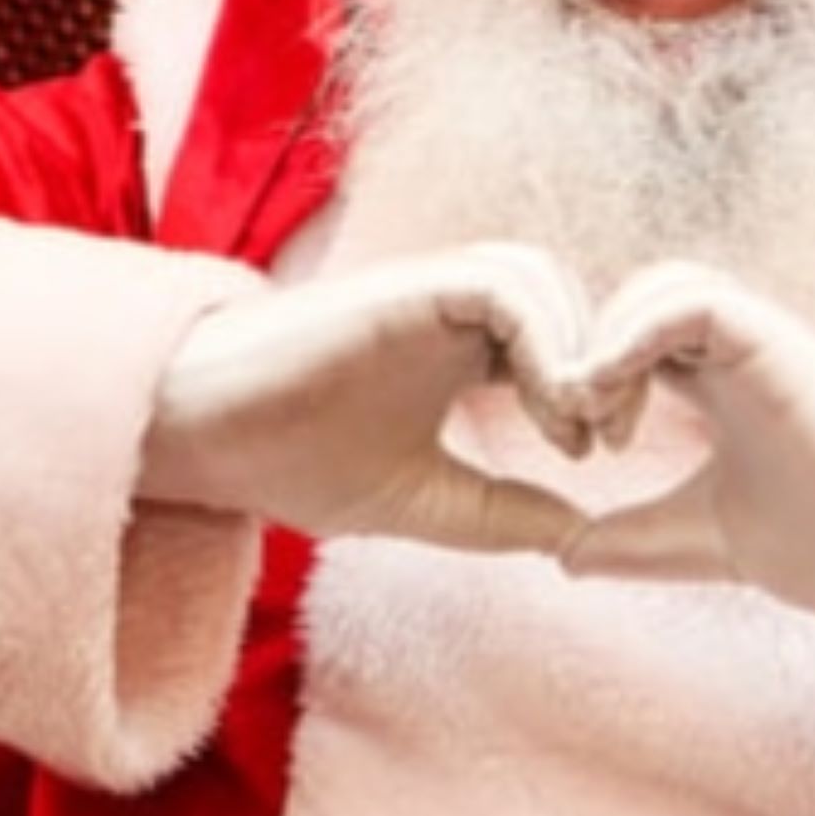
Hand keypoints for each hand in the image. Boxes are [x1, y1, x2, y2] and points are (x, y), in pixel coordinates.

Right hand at [140, 243, 591, 555]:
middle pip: (569, 298)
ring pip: (544, 278)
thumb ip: (499, 513)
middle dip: (606, 364)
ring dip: (578, 351)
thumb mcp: (421, 501)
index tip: (606, 457)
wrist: (205, 433)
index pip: (561, 342)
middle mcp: (453, 312)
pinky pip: (504, 286)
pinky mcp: (409, 287)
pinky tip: (545, 409)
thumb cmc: (291, 457)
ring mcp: (431, 293)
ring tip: (573, 432)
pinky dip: (543, 339)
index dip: (600, 389)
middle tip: (610, 442)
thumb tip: (581, 537)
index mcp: (462, 352)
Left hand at [562, 262, 814, 615]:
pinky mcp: (774, 340)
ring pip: (660, 285)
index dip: (586, 375)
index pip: (634, 341)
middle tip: (571, 423)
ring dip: (607, 339)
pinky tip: (609, 387)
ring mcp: (757, 341)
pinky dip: (636, 331)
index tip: (571, 443)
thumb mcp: (698, 539)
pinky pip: (691, 300)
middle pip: (638, 301)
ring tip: (595, 411)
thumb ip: (634, 538)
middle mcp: (736, 353)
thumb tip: (564, 558)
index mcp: (719, 387)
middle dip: (587, 349)